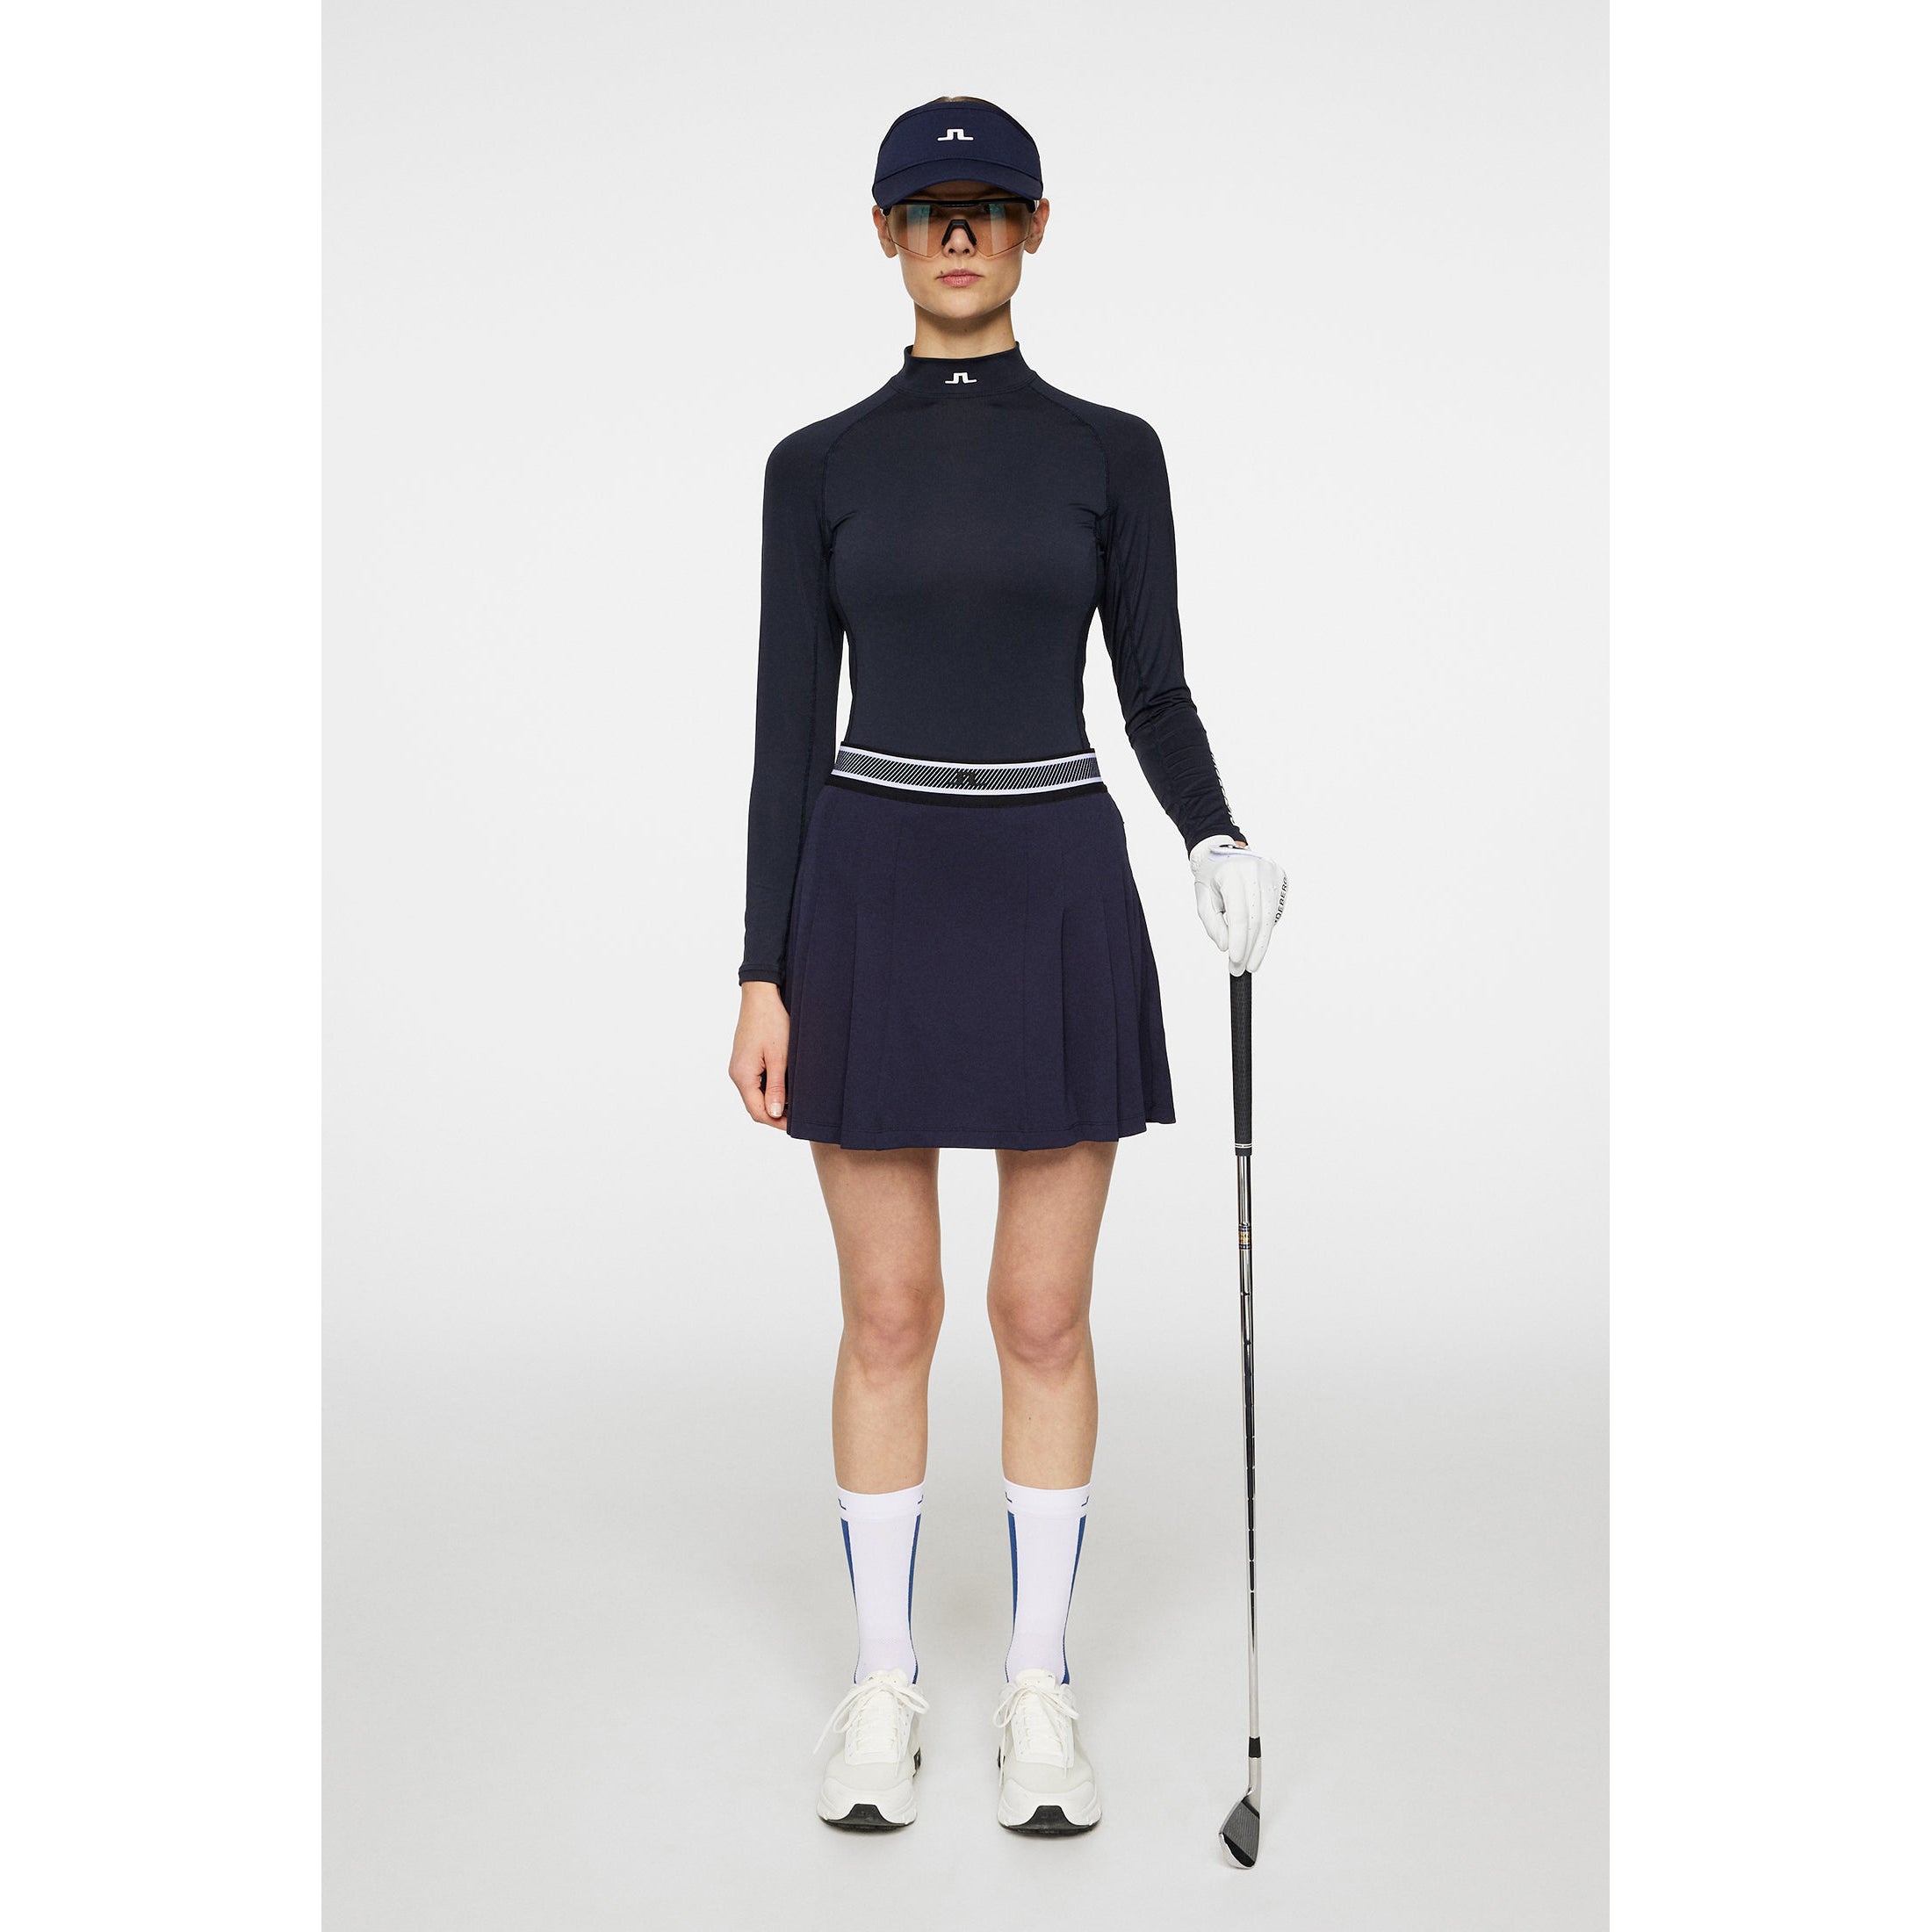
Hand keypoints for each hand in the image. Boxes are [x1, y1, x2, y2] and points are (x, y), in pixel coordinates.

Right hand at [729, 982, 791, 1125]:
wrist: (761, 996)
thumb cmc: (771, 1022)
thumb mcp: (779, 1057)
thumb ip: (776, 1087)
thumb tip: (774, 1113)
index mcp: (743, 1076)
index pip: (758, 1112)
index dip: (777, 1122)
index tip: (796, 1124)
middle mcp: (737, 1074)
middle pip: (754, 1105)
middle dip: (775, 1114)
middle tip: (798, 1116)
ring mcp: (739, 1066)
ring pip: (755, 1094)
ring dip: (772, 1101)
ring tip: (794, 1102)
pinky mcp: (745, 1059)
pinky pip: (755, 1082)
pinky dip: (769, 1089)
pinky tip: (785, 1086)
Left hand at [1189, 836, 1286, 975]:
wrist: (1222, 848)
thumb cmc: (1211, 875)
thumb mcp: (1203, 899)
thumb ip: (1213, 924)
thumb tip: (1227, 947)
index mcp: (1232, 872)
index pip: (1239, 914)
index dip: (1240, 941)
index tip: (1236, 962)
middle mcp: (1255, 870)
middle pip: (1257, 919)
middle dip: (1250, 948)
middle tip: (1241, 968)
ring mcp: (1271, 872)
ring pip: (1270, 917)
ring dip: (1261, 944)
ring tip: (1251, 963)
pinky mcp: (1280, 877)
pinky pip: (1275, 910)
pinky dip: (1266, 929)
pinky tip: (1257, 941)